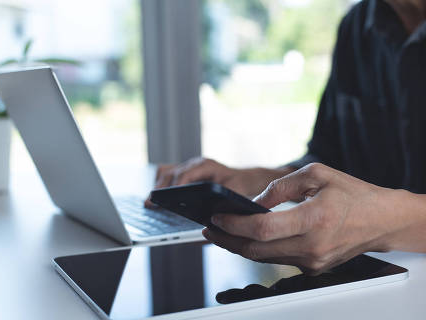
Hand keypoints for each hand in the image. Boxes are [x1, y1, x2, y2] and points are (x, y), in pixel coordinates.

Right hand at [145, 157, 292, 206]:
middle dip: (160, 188)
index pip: (185, 173)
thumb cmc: (240, 185)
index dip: (175, 186)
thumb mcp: (233, 192)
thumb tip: (209, 217)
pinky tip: (157, 199)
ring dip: (158, 186)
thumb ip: (222, 201)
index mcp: (206, 166)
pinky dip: (162, 185)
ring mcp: (189, 166)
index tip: (166, 198)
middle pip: (171, 173)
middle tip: (150, 204)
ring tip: (150, 203)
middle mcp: (195, 164)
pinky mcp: (186, 173)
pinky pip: (168, 175)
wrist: (245, 177)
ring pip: (166, 172)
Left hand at [203, 163, 401, 274]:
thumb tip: (253, 202)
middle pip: (257, 250)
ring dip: (240, 246)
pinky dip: (259, 250)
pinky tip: (248, 239)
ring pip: (265, 258)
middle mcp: (313, 246)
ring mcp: (313, 261)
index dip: (234, 225)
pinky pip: (278, 260)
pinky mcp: (314, 268)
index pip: (263, 229)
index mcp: (314, 218)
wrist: (381, 220)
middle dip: (227, 240)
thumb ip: (281, 187)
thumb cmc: (353, 195)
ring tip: (222, 234)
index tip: (217, 218)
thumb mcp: (316, 174)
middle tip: (210, 230)